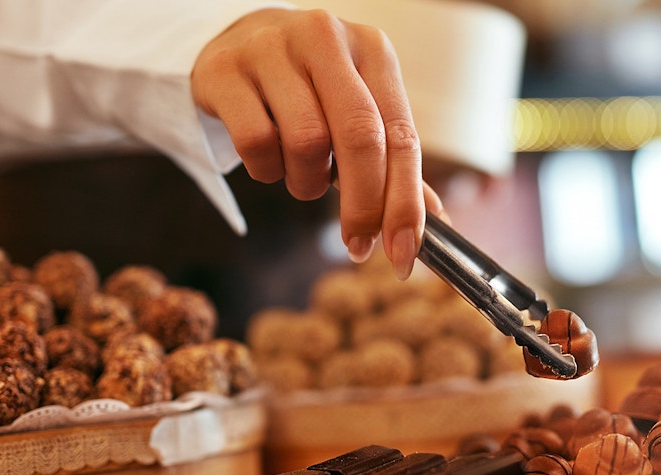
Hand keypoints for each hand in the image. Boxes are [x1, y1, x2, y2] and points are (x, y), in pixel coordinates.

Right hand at [192, 8, 443, 279]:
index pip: (401, 134)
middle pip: (360, 137)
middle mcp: (325, 39)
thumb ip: (393, 163)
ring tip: (302, 174)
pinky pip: (256, 143)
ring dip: (307, 183)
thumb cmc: (309, 86)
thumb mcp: (358, 110)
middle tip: (358, 244)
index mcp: (372, 50)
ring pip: (306, 142)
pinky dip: (266, 170)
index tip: (403, 250)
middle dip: (364, 205)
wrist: (238, 41)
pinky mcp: (225, 70)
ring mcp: (271, 49)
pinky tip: (269, 159)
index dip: (405, 201)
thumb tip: (435, 224)